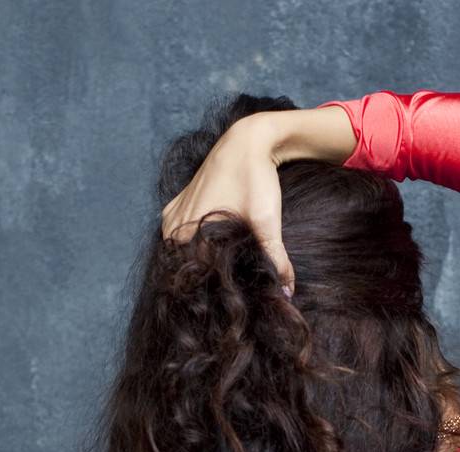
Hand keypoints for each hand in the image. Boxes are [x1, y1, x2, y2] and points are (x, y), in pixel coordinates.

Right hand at [160, 115, 294, 293]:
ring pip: (180, 252)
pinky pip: (178, 237)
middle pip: (185, 265)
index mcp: (187, 229)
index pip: (193, 275)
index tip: (227, 304)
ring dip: (198, 265)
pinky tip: (210, 256)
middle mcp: (173, 224)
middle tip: (228, 295)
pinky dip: (192, 248)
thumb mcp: (266, 221)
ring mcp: (172, 214)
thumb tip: (287, 293)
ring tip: (221, 278)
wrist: (247, 140)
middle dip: (205, 281)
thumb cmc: (255, 178)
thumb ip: (275, 258)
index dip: (211, 292)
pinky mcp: (176, 206)